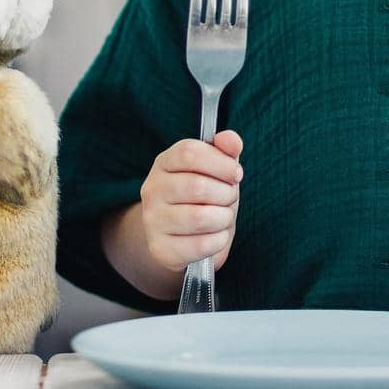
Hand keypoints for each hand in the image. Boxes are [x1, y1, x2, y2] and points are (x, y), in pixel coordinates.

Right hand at [139, 129, 242, 273]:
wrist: (183, 236)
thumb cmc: (204, 196)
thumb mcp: (217, 169)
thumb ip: (226, 149)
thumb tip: (231, 140)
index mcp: (165, 162)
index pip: (190, 153)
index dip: (220, 162)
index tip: (236, 174)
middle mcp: (152, 189)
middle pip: (197, 186)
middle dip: (226, 194)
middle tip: (229, 198)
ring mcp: (152, 220)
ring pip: (200, 217)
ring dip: (223, 218)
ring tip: (223, 217)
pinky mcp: (160, 248)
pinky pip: (200, 245)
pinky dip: (218, 240)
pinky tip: (217, 235)